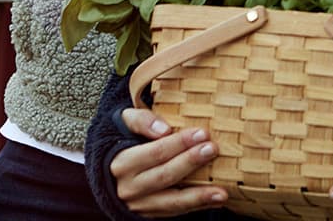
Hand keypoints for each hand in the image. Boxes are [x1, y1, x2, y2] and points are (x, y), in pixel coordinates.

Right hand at [111, 108, 225, 215]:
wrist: (111, 171)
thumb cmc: (124, 141)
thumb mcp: (125, 123)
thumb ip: (141, 120)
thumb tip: (164, 130)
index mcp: (122, 162)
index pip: (156, 152)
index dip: (180, 143)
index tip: (202, 133)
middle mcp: (129, 187)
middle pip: (165, 175)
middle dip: (191, 162)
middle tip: (213, 150)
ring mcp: (139, 204)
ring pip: (171, 202)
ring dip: (198, 196)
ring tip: (221, 192)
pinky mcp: (148, 214)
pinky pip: (174, 212)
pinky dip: (197, 206)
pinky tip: (215, 199)